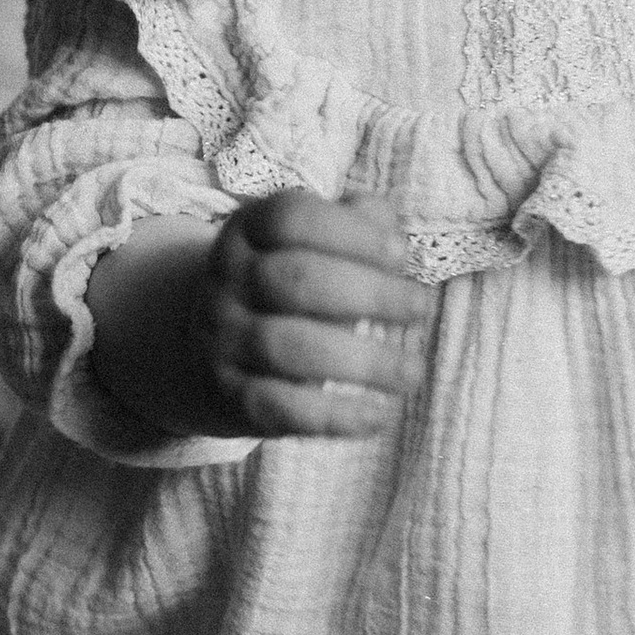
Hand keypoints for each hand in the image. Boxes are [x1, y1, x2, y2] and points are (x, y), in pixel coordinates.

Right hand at [192, 191, 430, 439]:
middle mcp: (228, 280)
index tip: (400, 253)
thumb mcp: (314, 243)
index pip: (291, 218)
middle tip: (421, 307)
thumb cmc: (291, 286)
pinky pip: (281, 407)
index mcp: (249, 230)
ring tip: (412, 372)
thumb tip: (391, 232)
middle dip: (369, 294)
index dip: (350, 233)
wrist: (213, 346)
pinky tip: (379, 415)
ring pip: (288, 347)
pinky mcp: (230, 395)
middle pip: (295, 279)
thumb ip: (357, 226)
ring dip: (362, 361)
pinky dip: (334, 415)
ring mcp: (222, 339)